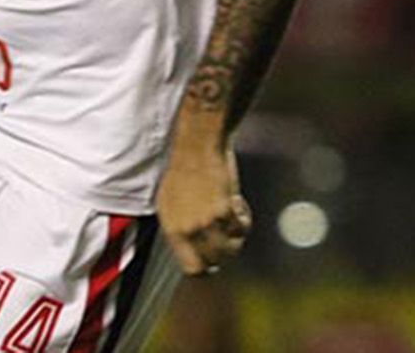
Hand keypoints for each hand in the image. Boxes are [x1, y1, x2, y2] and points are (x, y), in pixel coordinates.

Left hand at [156, 142, 252, 275]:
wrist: (197, 146)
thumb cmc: (184, 169)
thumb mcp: (170, 203)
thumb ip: (180, 229)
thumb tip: (193, 247)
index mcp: (172, 229)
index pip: (191, 268)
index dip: (207, 265)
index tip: (215, 258)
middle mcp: (187, 229)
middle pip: (215, 262)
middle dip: (226, 251)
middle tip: (229, 235)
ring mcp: (205, 222)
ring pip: (231, 249)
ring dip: (237, 236)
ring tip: (233, 217)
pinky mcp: (224, 211)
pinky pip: (242, 228)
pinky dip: (244, 218)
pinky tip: (237, 202)